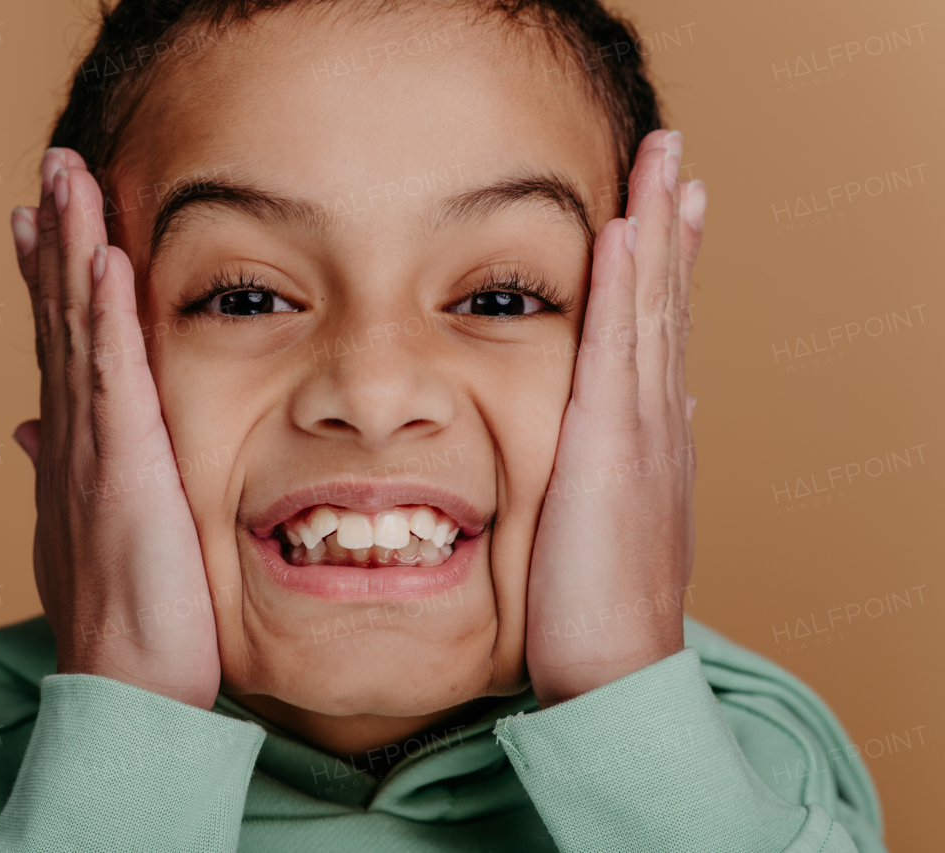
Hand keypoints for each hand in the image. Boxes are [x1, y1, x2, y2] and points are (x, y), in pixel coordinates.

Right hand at [9, 148, 220, 708]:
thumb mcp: (86, 530)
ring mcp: (93, 451)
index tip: (37, 220)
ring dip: (71, 253)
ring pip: (77, 333)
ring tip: (66, 180)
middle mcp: (75, 439)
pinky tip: (104, 259)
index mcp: (76, 449)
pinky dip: (104, 316)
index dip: (48, 280)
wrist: (127, 687)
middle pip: (59, 321)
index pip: (60, 346)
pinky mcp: (124, 470)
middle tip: (50, 168)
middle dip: (54, 241)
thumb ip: (61, 470)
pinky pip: (112, 377)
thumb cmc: (121, 617)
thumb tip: (26, 429)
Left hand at [524, 130, 704, 706]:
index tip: (668, 211)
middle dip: (669, 225)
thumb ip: (649, 455)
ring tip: (662, 162)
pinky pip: (616, 348)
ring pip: (650, 309)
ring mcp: (642, 429)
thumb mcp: (626, 515)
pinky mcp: (612, 446)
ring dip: (654, 230)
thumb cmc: (603, 606)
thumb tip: (674, 406)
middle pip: (666, 304)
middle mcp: (659, 420)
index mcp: (656, 434)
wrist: (616, 668)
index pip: (661, 333)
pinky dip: (622, 286)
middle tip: (675, 156)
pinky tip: (621, 231)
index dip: (667, 268)